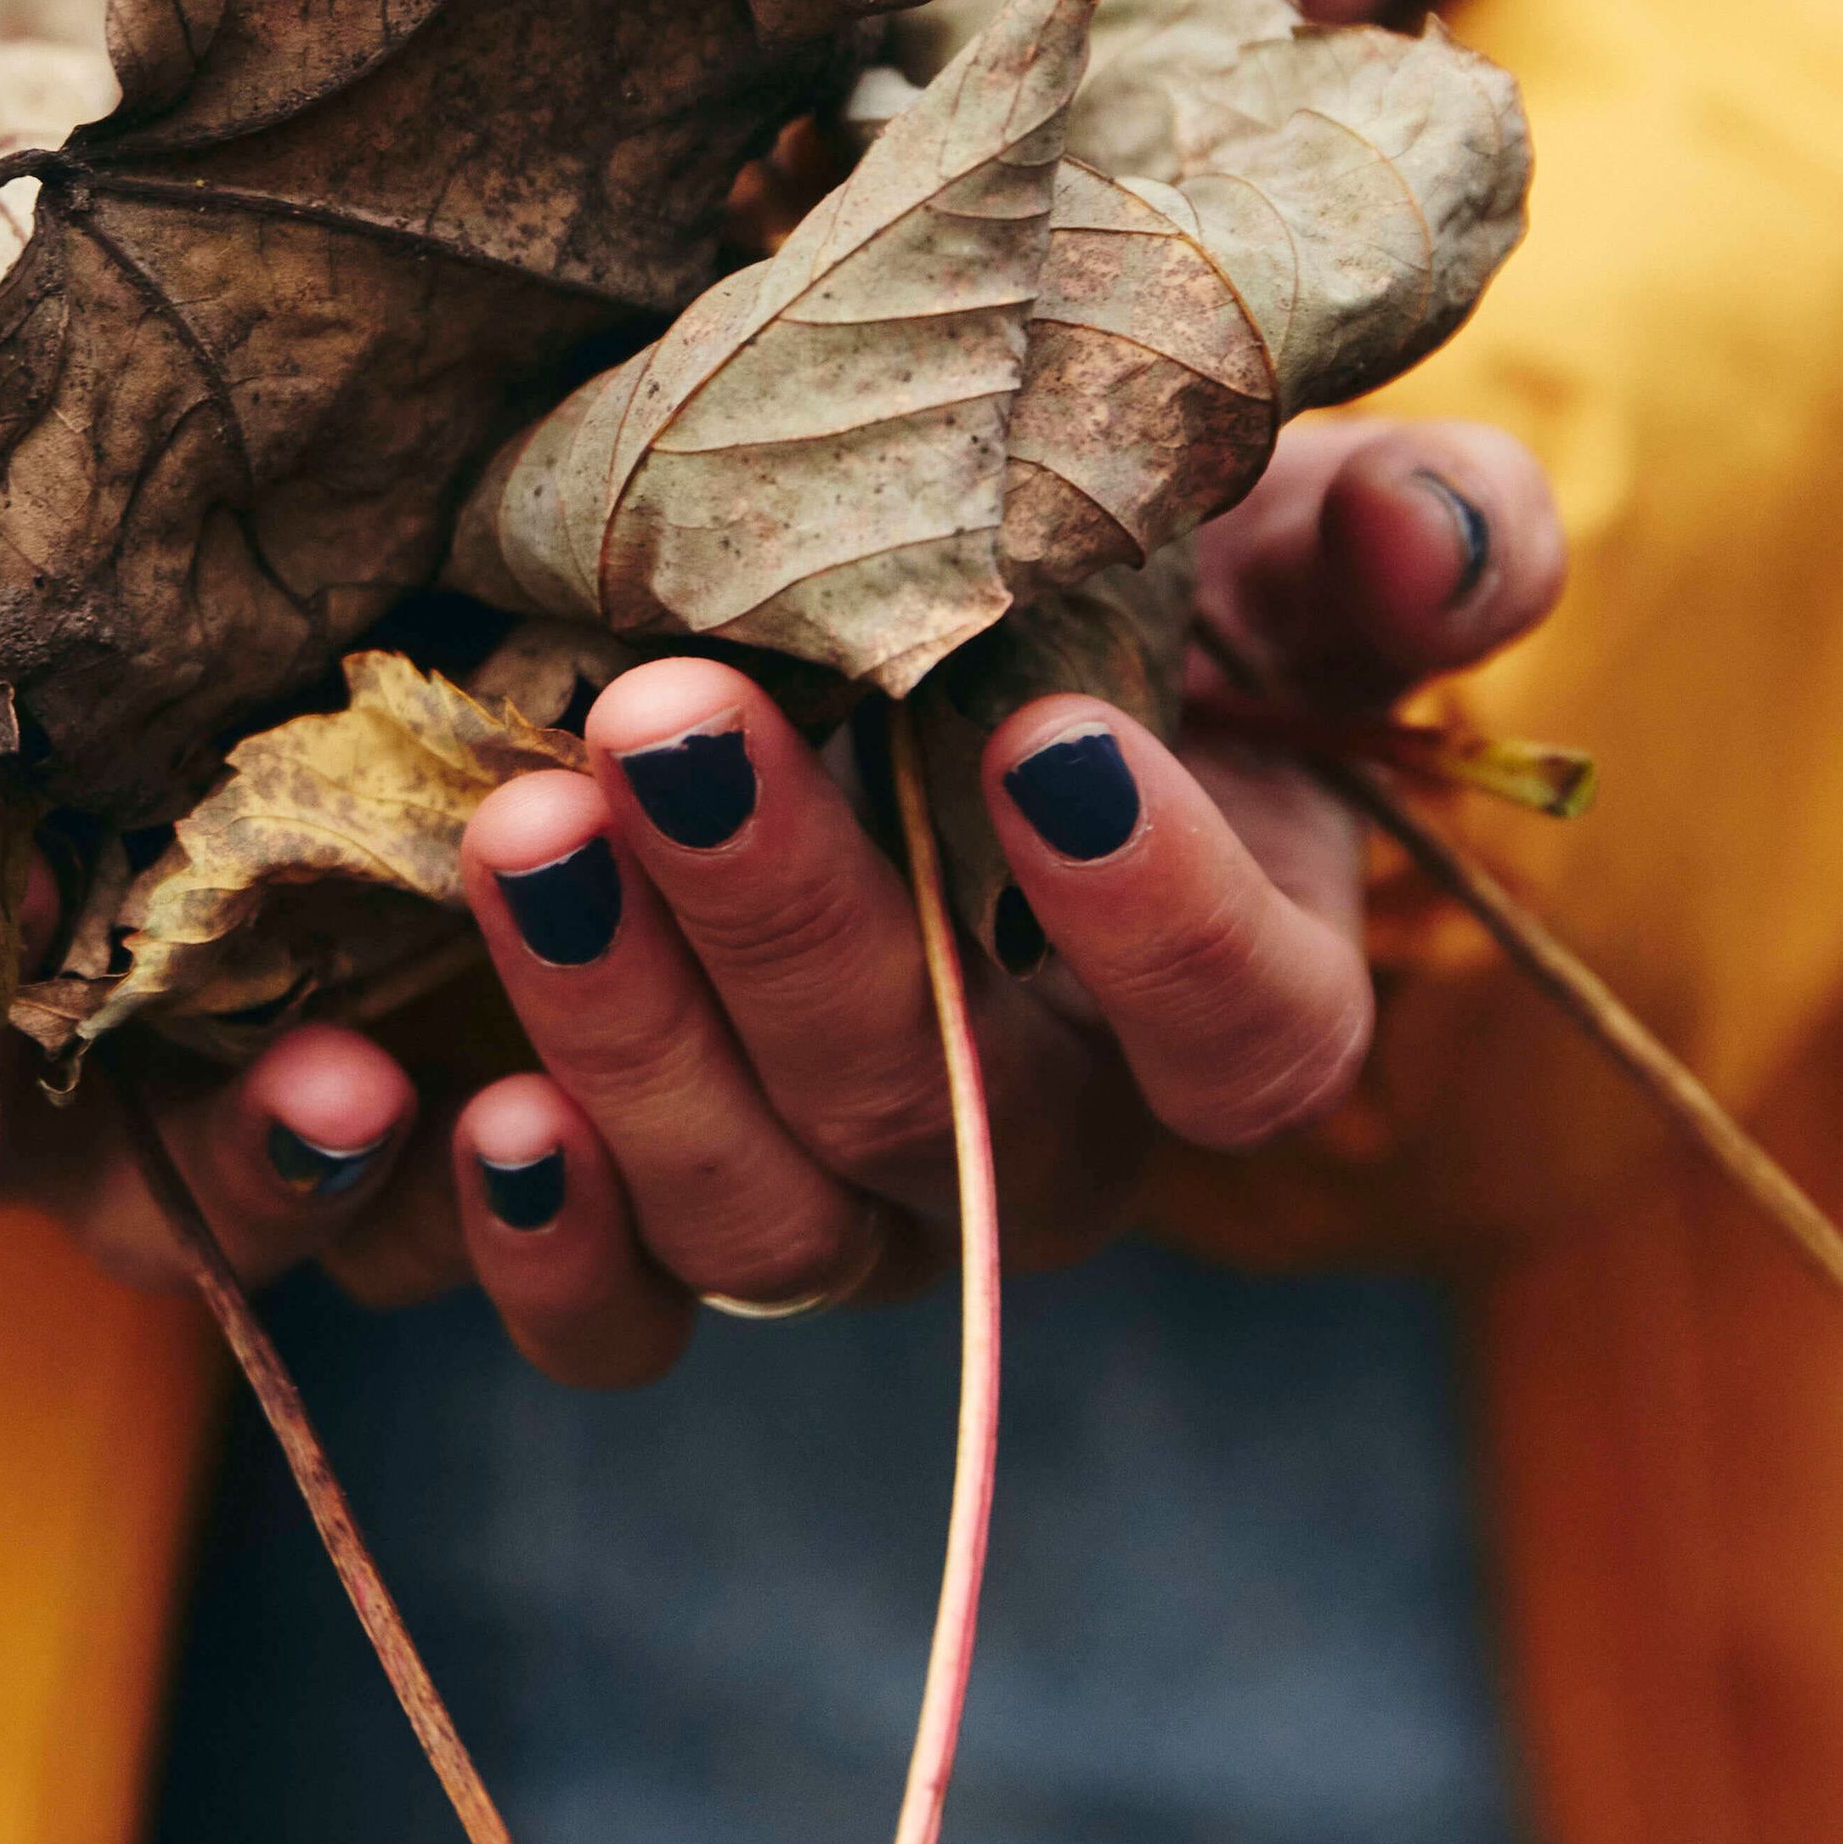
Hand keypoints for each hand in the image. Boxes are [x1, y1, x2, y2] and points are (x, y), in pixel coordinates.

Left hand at [427, 416, 1563, 1381]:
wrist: (913, 661)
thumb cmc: (1125, 581)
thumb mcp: (1269, 525)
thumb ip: (1397, 535)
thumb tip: (1429, 550)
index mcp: (1228, 995)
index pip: (1246, 1032)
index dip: (1162, 920)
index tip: (1047, 743)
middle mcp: (1038, 1149)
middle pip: (948, 1121)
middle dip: (798, 923)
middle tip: (665, 717)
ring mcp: (845, 1209)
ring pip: (761, 1227)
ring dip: (631, 1046)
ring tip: (515, 834)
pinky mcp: (656, 1234)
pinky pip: (603, 1318)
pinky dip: (513, 1237)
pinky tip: (413, 1100)